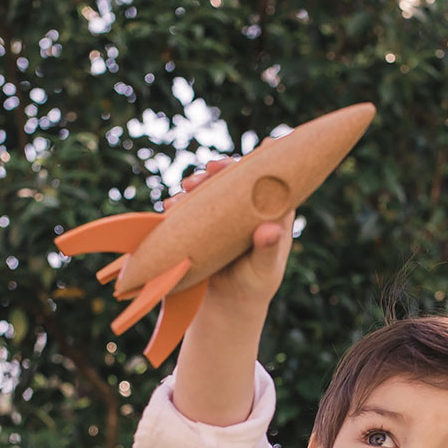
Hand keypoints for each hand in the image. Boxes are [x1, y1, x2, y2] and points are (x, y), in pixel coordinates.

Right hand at [169, 158, 294, 308]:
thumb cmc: (254, 286)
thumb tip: (270, 229)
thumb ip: (267, 250)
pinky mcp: (206, 222)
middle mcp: (250, 208)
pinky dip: (182, 203)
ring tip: (186, 188)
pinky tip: (172, 206)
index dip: (270, 159)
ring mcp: (226, 213)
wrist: (227, 303)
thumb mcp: (263, 270)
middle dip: (223, 169)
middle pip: (238, 177)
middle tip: (209, 170)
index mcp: (274, 213)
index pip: (275, 180)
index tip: (265, 144)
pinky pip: (194, 206)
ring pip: (213, 188)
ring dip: (198, 183)